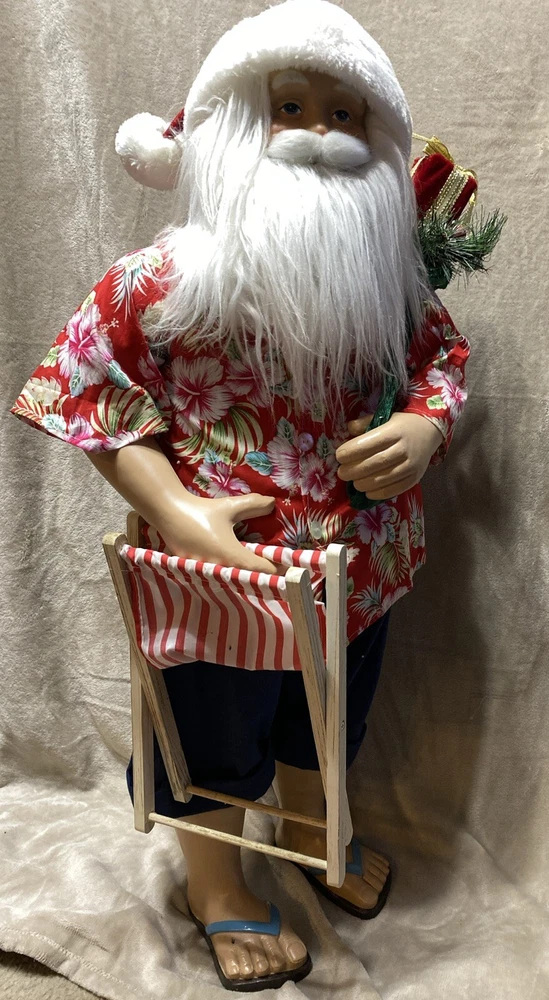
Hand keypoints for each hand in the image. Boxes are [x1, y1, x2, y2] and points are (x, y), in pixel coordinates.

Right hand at [161, 492, 279, 573]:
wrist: (168, 513)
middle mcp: (219, 568)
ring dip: (243, 580)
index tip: (287, 569)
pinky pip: (215, 579)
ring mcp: (205, 573)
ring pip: (230, 582)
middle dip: (261, 578)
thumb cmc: (201, 511)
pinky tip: (232, 574)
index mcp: (231, 555)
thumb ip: (253, 505)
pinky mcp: (194, 572)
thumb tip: (272, 503)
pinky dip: (226, 578)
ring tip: (257, 577)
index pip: (260, 569)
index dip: (275, 569)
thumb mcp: (230, 507)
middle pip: (247, 580)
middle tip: (274, 574)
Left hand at [335, 412, 443, 499]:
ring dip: (364, 483)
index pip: (370, 443)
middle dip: (354, 470)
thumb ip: (366, 423)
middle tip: (341, 473)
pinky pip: (395, 489)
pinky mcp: (415, 478)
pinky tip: (367, 491)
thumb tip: (349, 429)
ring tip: (354, 482)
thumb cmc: (402, 424)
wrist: (430, 432)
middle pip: (376, 463)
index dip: (352, 451)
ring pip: (384, 478)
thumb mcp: (385, 417)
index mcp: (394, 431)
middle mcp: (404, 448)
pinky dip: (379, 493)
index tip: (339, 456)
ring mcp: (411, 465)